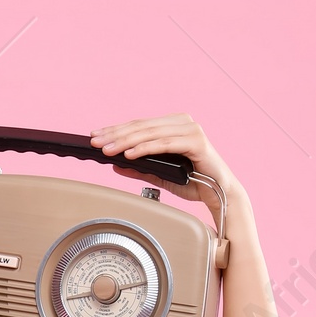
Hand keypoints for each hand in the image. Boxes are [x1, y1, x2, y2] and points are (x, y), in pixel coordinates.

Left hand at [91, 114, 241, 217]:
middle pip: (142, 127)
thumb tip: (116, 164)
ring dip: (126, 141)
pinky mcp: (196, 141)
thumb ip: (140, 168)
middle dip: (116, 135)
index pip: (139, 125)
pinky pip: (164, 144)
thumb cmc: (195, 182)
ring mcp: (190, 130)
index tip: (96, 136)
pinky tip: (129, 154)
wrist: (219, 193)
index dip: (116, 130)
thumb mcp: (159, 174)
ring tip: (108, 149)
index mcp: (173, 125)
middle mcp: (182, 123)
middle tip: (96, 142)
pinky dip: (145, 148)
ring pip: (151, 133)